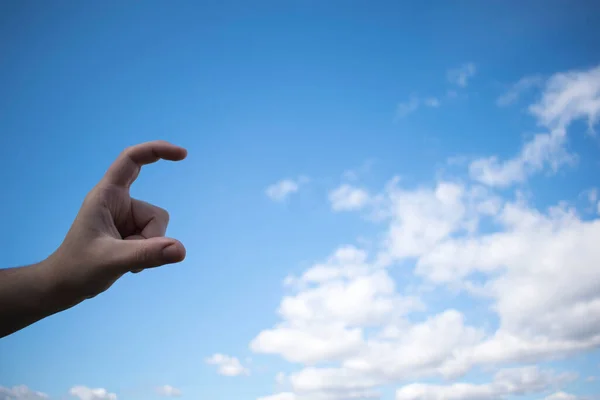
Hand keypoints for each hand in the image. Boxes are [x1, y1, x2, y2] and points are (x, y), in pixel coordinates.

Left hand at [45, 140, 186, 305]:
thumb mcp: (112, 260)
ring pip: (157, 230)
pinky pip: (154, 240)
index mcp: (106, 195)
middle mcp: (118, 203)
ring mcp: (126, 218)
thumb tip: (181, 250)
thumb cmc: (77, 268)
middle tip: (129, 257)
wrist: (64, 287)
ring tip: (124, 261)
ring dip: (147, 250)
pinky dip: (146, 255)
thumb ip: (147, 254)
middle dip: (151, 237)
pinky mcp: (130, 233)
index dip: (157, 150)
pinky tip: (128, 265)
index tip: (182, 154)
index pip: (132, 160)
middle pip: (154, 213)